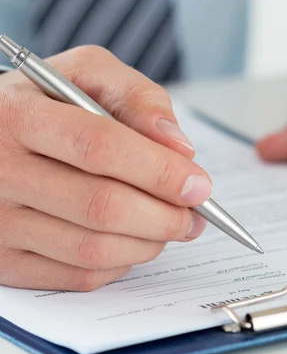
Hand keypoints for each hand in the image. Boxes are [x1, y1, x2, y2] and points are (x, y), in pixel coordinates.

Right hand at [0, 46, 210, 290]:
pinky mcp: (4, 262)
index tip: (199, 186)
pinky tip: (132, 241)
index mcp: (18, 116)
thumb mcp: (87, 76)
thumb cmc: (47, 107)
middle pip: (102, 207)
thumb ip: (138, 98)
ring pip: (94, 249)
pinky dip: (121, 263)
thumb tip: (180, 149)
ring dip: (150, 243)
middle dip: (166, 216)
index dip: (160, 172)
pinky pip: (79, 277)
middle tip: (196, 215)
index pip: (100, 148)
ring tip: (171, 226)